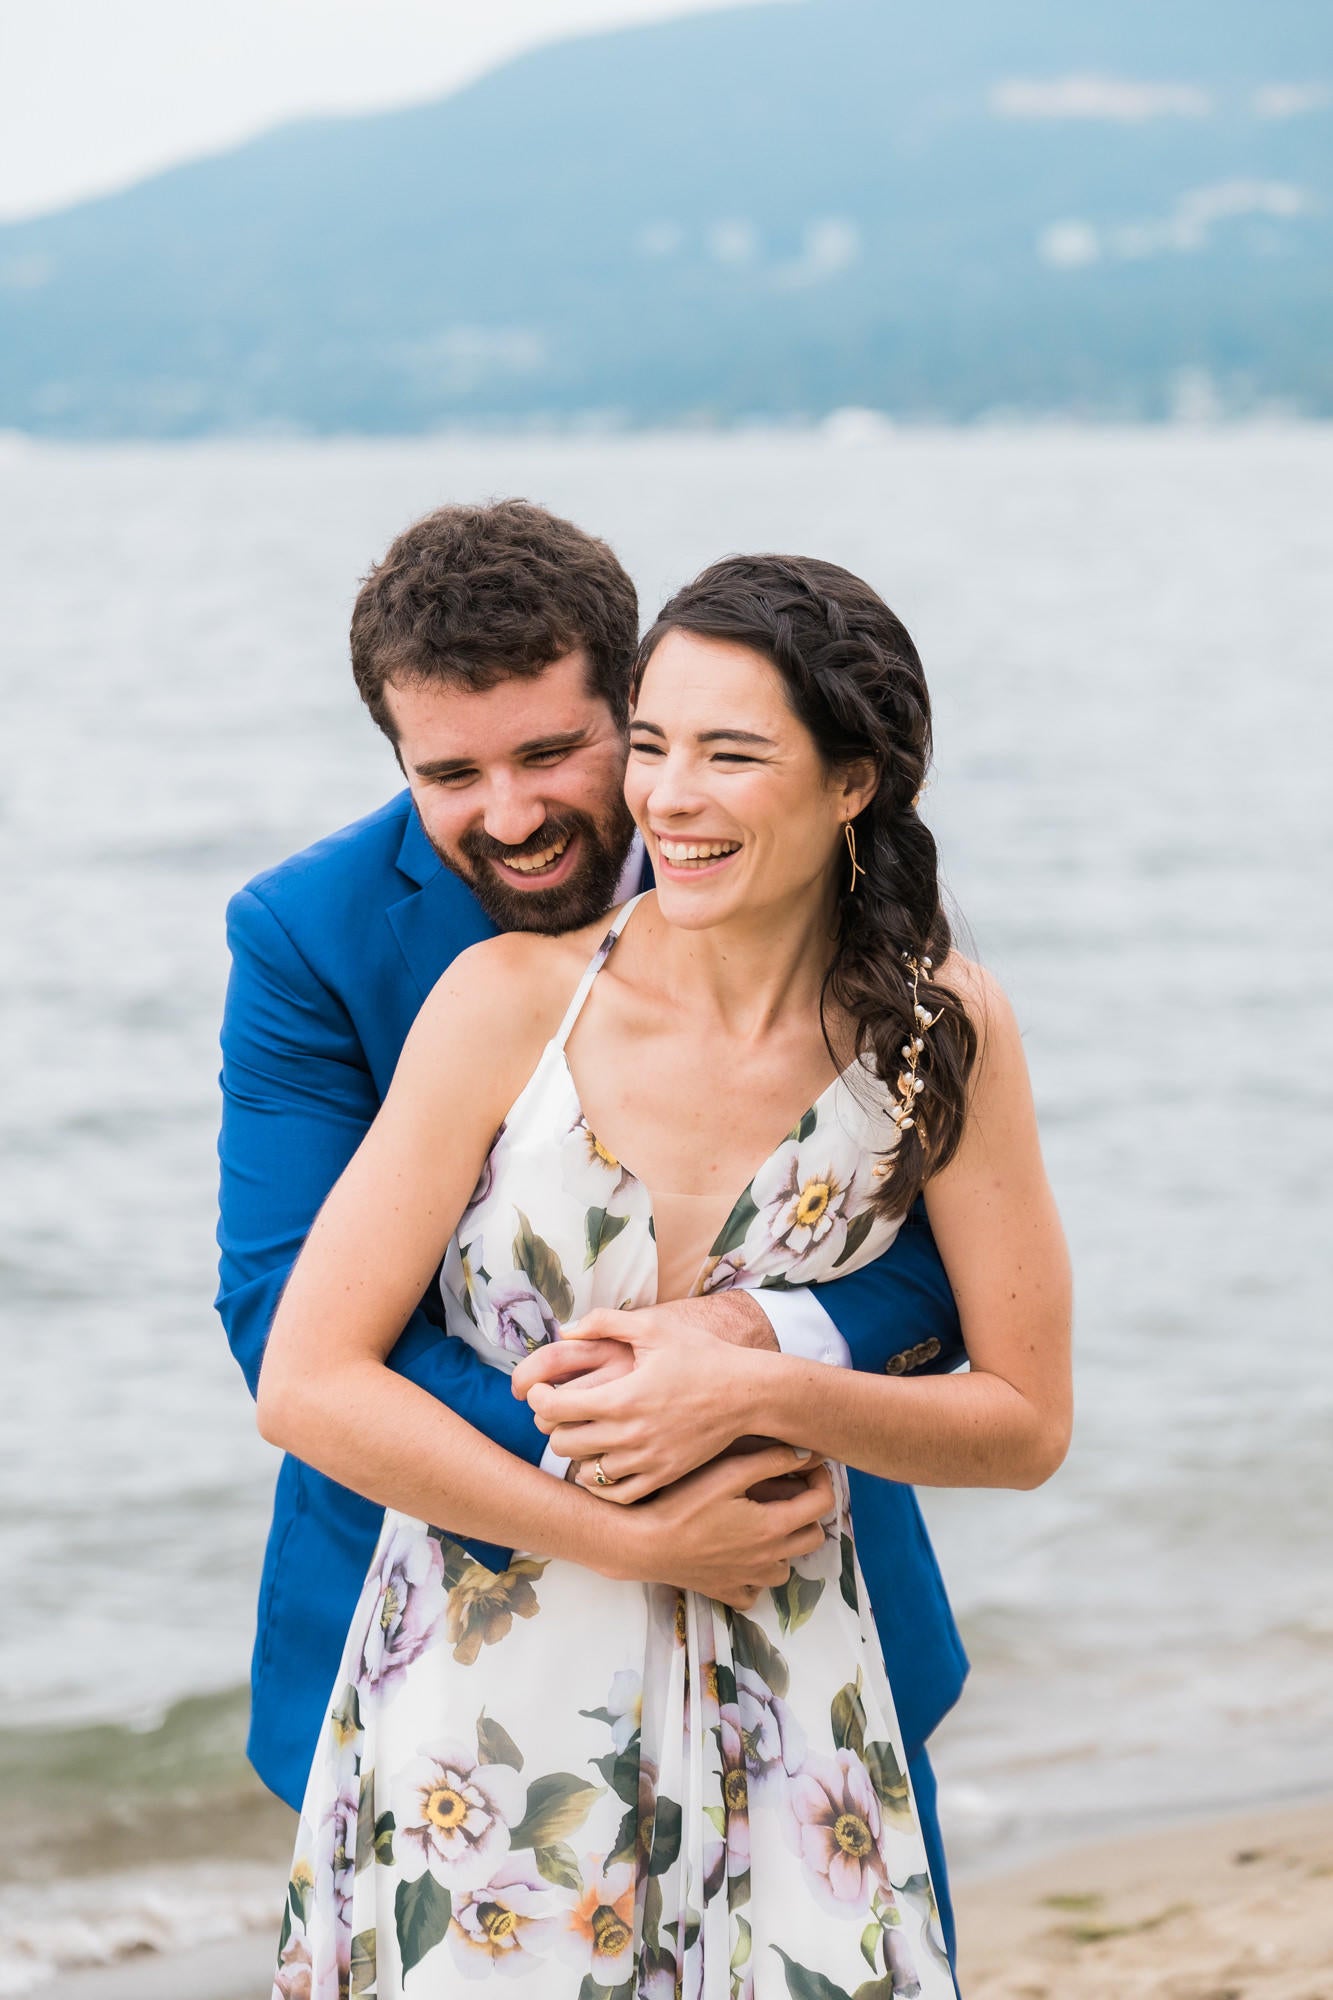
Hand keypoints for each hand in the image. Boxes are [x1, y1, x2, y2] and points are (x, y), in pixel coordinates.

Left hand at [513, 1292, 778, 1500]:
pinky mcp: (663, 1477)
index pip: (554, 1408)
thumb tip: (567, 1329)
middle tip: (559, 1410)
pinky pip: (616, 1494)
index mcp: (621, 1397)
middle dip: (552, 1424)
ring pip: (585, 1471)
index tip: (540, 1389)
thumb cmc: (701, 1355)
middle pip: (563, 1442)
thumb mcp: (654, 1327)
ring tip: (581, 1434)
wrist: (747, 1393)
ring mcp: (646, 1461)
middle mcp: (630, 1435)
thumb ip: (605, 1322)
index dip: (537, 1397)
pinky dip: (599, 1483)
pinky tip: (600, 1463)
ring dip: (575, 1453)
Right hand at [610, 1443, 834, 1610]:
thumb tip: (806, 1454)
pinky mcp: (726, 1591)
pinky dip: (757, 1577)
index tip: (810, 1468)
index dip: (823, 1481)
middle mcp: (768, 1557)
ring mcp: (748, 1579)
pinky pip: (755, 1592)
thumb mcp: (728, 1472)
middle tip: (791, 1493)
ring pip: (787, 1567)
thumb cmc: (683, 1503)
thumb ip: (770, 1460)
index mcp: (773, 1526)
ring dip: (786, 1546)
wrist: (645, 1544)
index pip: (822, 1504)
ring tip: (766, 1524)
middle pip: (813, 1538)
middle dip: (809, 1512)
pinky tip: (743, 1559)